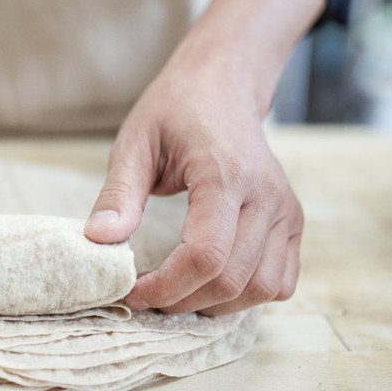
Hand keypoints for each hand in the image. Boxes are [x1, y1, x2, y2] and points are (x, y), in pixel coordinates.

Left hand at [84, 0, 323, 315]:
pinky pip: (280, 281)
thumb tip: (98, 241)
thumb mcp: (135, 142)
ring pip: (261, 288)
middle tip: (144, 296)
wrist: (224, 85)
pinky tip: (210, 282)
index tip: (130, 290)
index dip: (165, 286)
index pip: (206, 254)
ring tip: (175, 292)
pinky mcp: (293, 221)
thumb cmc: (176, 110)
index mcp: (225, 173)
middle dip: (182, 300)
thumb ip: (119, 194)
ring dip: (215, 305)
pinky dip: (246, 295)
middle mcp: (266, 195)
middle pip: (232, 279)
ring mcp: (286, 210)